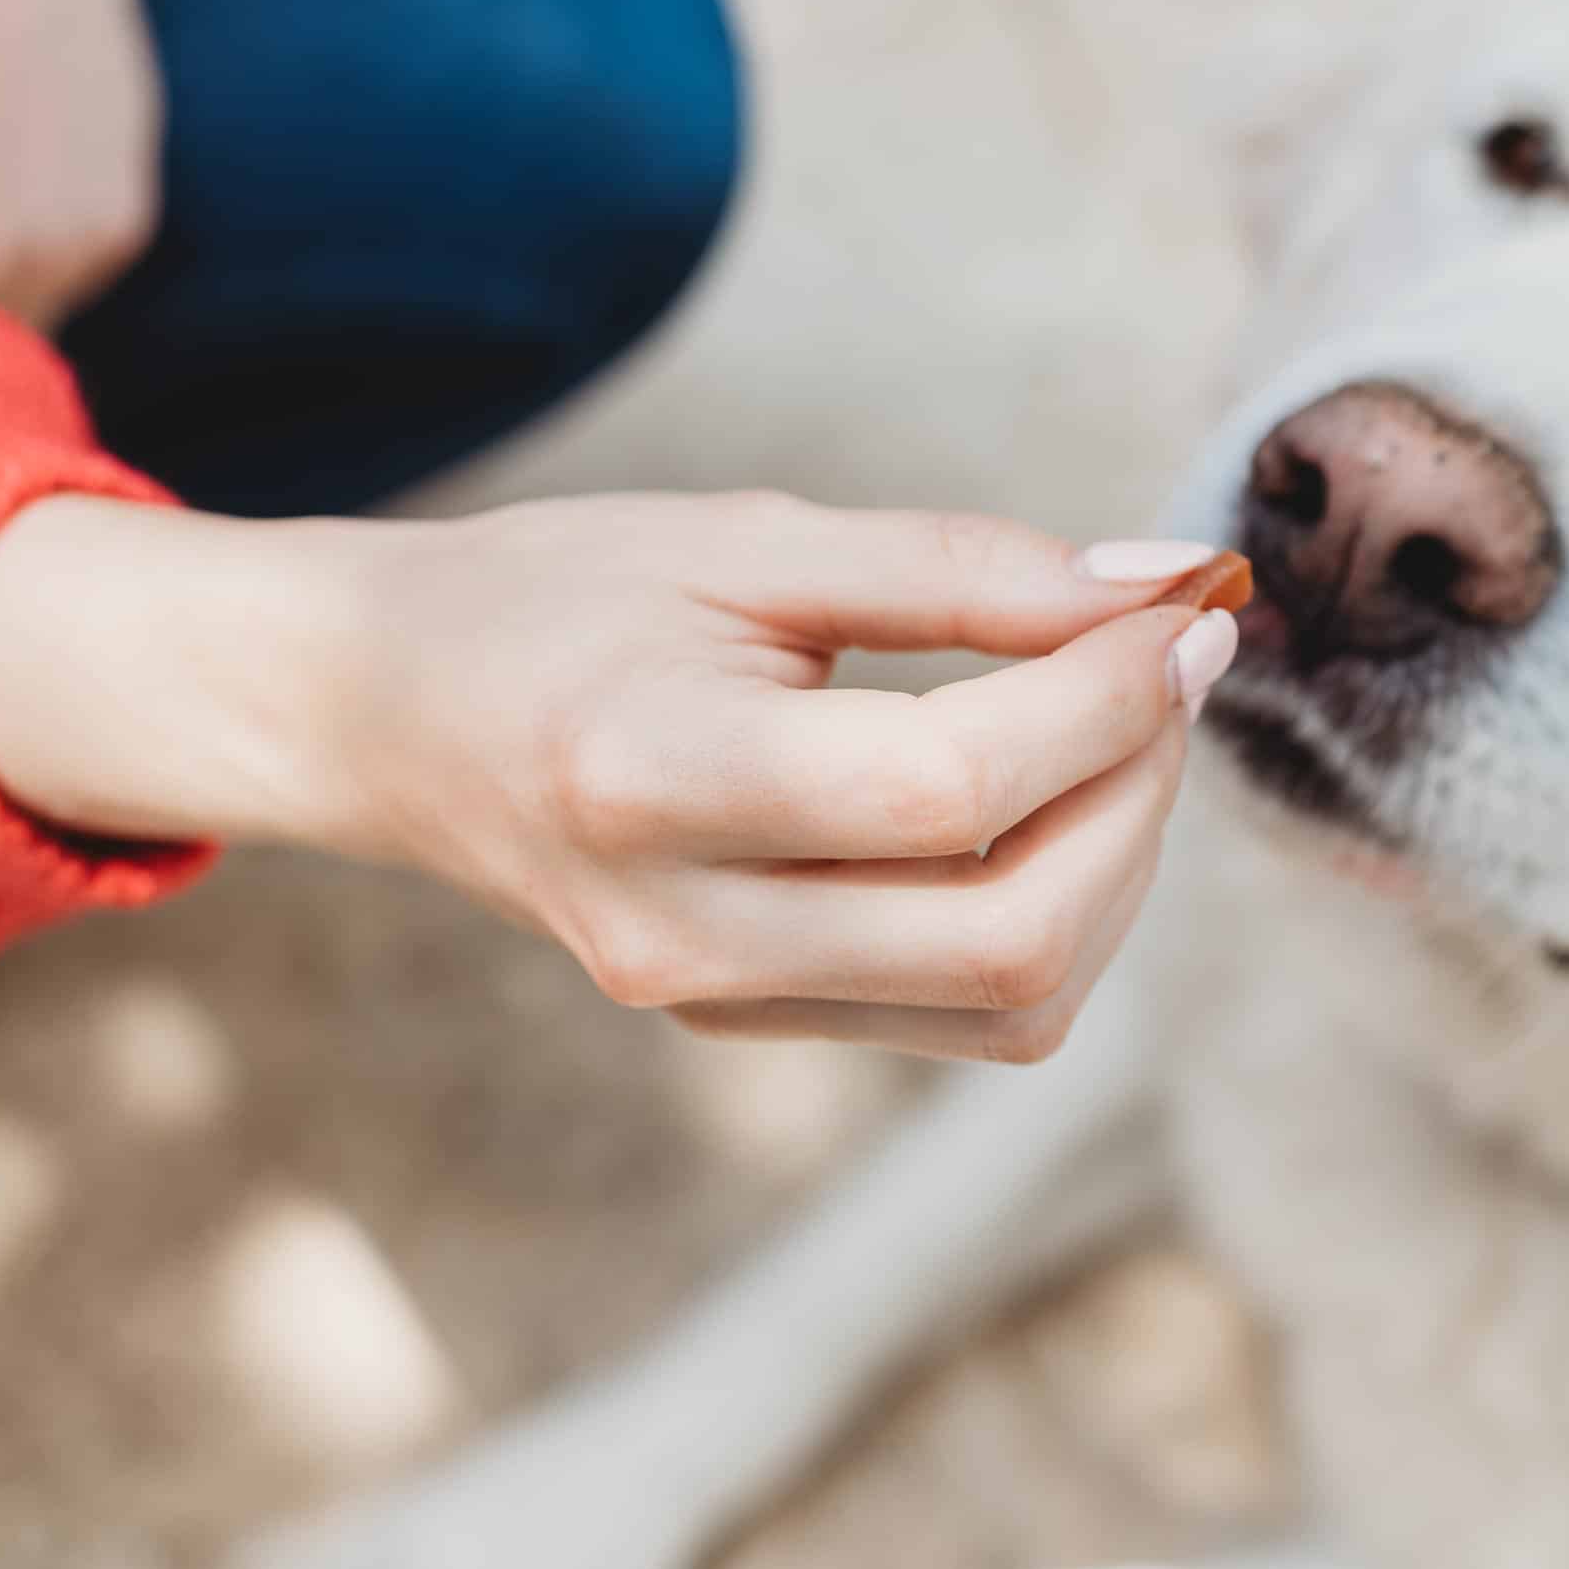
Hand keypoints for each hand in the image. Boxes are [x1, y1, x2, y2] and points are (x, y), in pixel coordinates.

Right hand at [0, 493, 1243, 1061]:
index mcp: (650, 779)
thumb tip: (1156, 590)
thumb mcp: (748, 540)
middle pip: (1008, 934)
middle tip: (1171, 664)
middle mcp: (682, 931)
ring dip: (1119, 868)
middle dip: (1140, 796)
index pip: (948, 783)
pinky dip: (1058, 912)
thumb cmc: (558, 600)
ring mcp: (714, 1003)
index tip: (1185, 606)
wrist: (383, 718)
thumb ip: (961, 569)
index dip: (1106, 699)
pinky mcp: (750, 1028)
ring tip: (1123, 726)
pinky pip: (969, 1016)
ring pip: (1015, 1004)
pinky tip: (1054, 797)